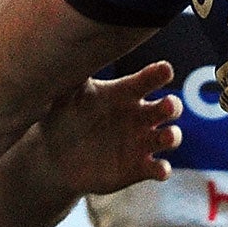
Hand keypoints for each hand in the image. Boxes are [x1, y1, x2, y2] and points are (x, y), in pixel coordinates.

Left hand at [40, 60, 182, 194]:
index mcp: (126, 92)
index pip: (148, 79)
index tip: (165, 70)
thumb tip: (73, 56)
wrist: (55, 156)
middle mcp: (140, 115)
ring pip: (169, 137)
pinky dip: (162, 169)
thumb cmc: (63, 117)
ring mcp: (142, 142)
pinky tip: (161, 170)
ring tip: (167, 136)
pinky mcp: (139, 168)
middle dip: (172, 106)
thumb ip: (74, 79)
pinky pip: (158, 168)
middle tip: (167, 105)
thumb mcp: (65, 96)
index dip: (159, 74)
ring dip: (172, 136)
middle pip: (167, 107)